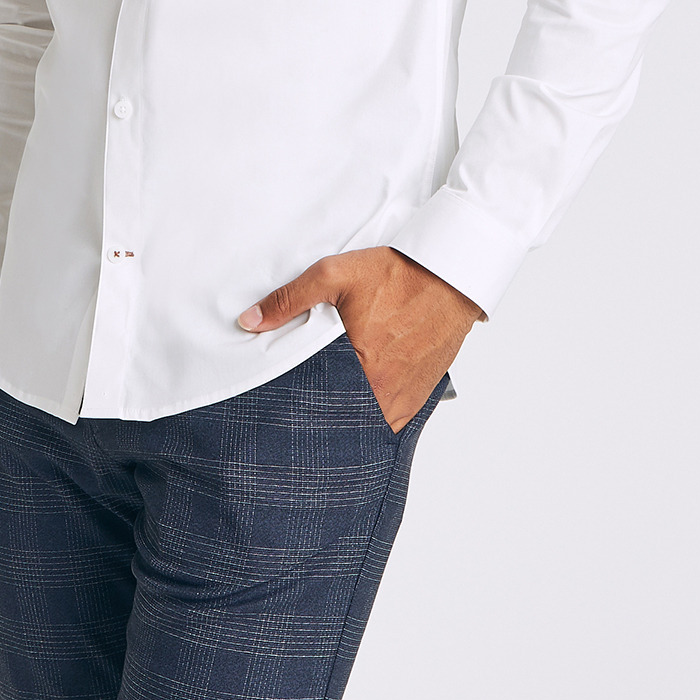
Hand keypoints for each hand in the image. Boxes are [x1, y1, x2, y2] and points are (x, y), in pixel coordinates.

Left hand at [238, 247, 483, 431]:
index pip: (311, 399)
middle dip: (316, 414)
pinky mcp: (415, 401)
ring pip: (362, 424)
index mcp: (357, 365)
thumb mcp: (334, 275)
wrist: (450, 278)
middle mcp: (381, 391)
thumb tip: (250, 322)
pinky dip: (369, 418)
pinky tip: (353, 407)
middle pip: (337, 416)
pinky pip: (386, 424)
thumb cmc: (395, 275)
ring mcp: (401, 401)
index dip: (292, 401)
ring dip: (343, 418)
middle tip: (296, 411)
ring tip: (322, 410)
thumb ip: (289, 300)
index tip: (277, 402)